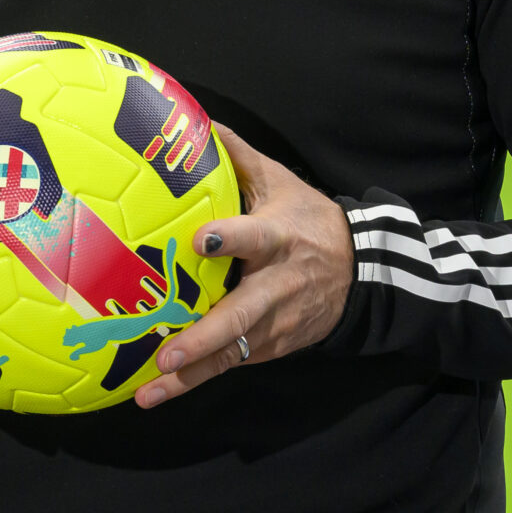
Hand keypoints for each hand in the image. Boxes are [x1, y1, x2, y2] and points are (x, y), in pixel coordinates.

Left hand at [133, 124, 352, 408]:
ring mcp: (276, 324)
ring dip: (191, 376)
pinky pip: (231, 364)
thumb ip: (239, 156)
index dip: (230, 239)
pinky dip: (198, 379)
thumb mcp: (281, 183)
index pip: (255, 238)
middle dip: (202, 338)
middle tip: (165, 354)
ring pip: (232, 353)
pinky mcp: (271, 347)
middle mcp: (277, 286)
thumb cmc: (310, 220)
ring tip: (150, 393)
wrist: (362, 271)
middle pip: (240, 315)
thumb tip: (199, 119)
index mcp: (279, 238)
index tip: (200, 241)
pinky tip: (159, 393)